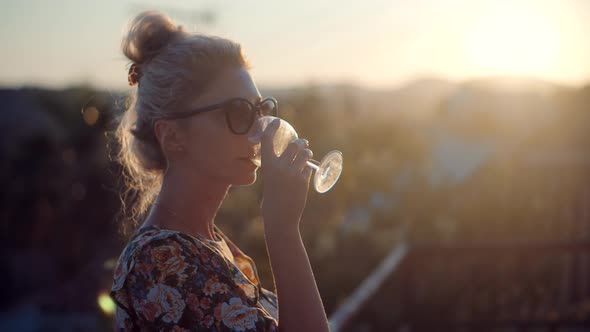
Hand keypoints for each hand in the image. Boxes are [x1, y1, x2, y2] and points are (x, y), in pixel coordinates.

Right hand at [260, 119, 313, 233]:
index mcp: (267, 165)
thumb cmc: (273, 196)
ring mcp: (292, 173)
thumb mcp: (270, 177)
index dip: (272, 128)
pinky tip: (304, 174)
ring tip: (307, 154)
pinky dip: (307, 170)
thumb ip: (278, 165)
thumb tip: (292, 152)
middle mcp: (279, 167)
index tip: (277, 122)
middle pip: (294, 145)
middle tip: (303, 143)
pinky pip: (308, 169)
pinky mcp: (303, 180)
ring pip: (305, 154)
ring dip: (307, 153)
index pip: (267, 140)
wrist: (280, 215)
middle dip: (301, 143)